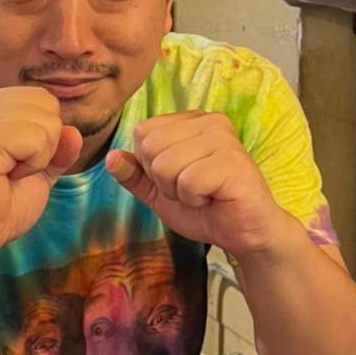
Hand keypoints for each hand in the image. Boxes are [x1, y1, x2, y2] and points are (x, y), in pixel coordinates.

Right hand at [0, 88, 81, 275]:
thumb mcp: (36, 170)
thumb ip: (57, 148)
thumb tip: (74, 133)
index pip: (42, 98)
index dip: (42, 137)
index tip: (10, 164)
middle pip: (47, 104)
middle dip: (43, 144)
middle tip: (8, 171)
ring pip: (46, 121)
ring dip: (37, 157)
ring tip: (4, 175)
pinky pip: (37, 139)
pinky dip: (32, 165)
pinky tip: (4, 178)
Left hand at [106, 111, 288, 254]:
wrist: (245, 234)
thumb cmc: (206, 209)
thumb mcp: (159, 193)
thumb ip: (134, 176)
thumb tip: (110, 157)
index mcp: (190, 121)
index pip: (142, 133)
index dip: (151, 167)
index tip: (179, 179)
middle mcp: (208, 121)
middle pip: (150, 146)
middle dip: (163, 180)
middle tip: (192, 189)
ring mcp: (223, 138)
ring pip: (165, 164)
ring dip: (179, 191)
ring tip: (204, 194)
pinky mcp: (233, 161)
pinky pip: (188, 180)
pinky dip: (194, 199)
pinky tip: (214, 198)